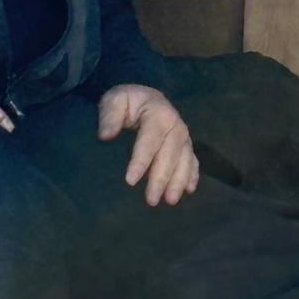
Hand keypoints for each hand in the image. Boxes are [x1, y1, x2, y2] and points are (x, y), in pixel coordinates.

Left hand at [97, 85, 198, 205]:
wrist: (145, 98)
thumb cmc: (128, 102)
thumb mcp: (115, 100)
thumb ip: (110, 116)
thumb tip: (105, 136)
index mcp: (158, 113)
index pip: (150, 140)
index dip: (141, 161)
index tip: (130, 181)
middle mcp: (176, 125)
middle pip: (169, 154)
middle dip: (161, 178)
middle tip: (150, 200)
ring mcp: (184, 136)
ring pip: (185, 160)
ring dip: (178, 181)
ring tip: (169, 201)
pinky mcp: (186, 145)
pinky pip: (193, 161)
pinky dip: (192, 175)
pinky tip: (188, 190)